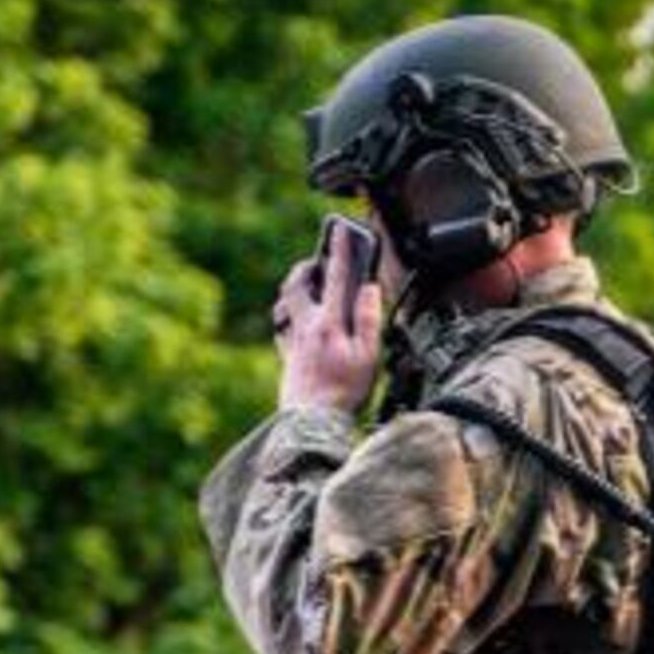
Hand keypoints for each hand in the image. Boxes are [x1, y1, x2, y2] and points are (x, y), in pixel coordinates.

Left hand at [271, 254, 384, 415]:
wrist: (310, 422)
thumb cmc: (343, 393)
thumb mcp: (368, 356)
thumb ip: (369, 319)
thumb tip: (369, 289)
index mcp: (329, 322)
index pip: (336, 276)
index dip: (341, 250)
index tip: (342, 230)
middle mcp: (306, 325)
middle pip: (298, 282)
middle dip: (308, 265)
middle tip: (319, 259)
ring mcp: (293, 339)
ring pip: (287, 301)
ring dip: (296, 287)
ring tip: (310, 284)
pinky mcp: (287, 355)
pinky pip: (283, 325)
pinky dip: (291, 314)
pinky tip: (299, 318)